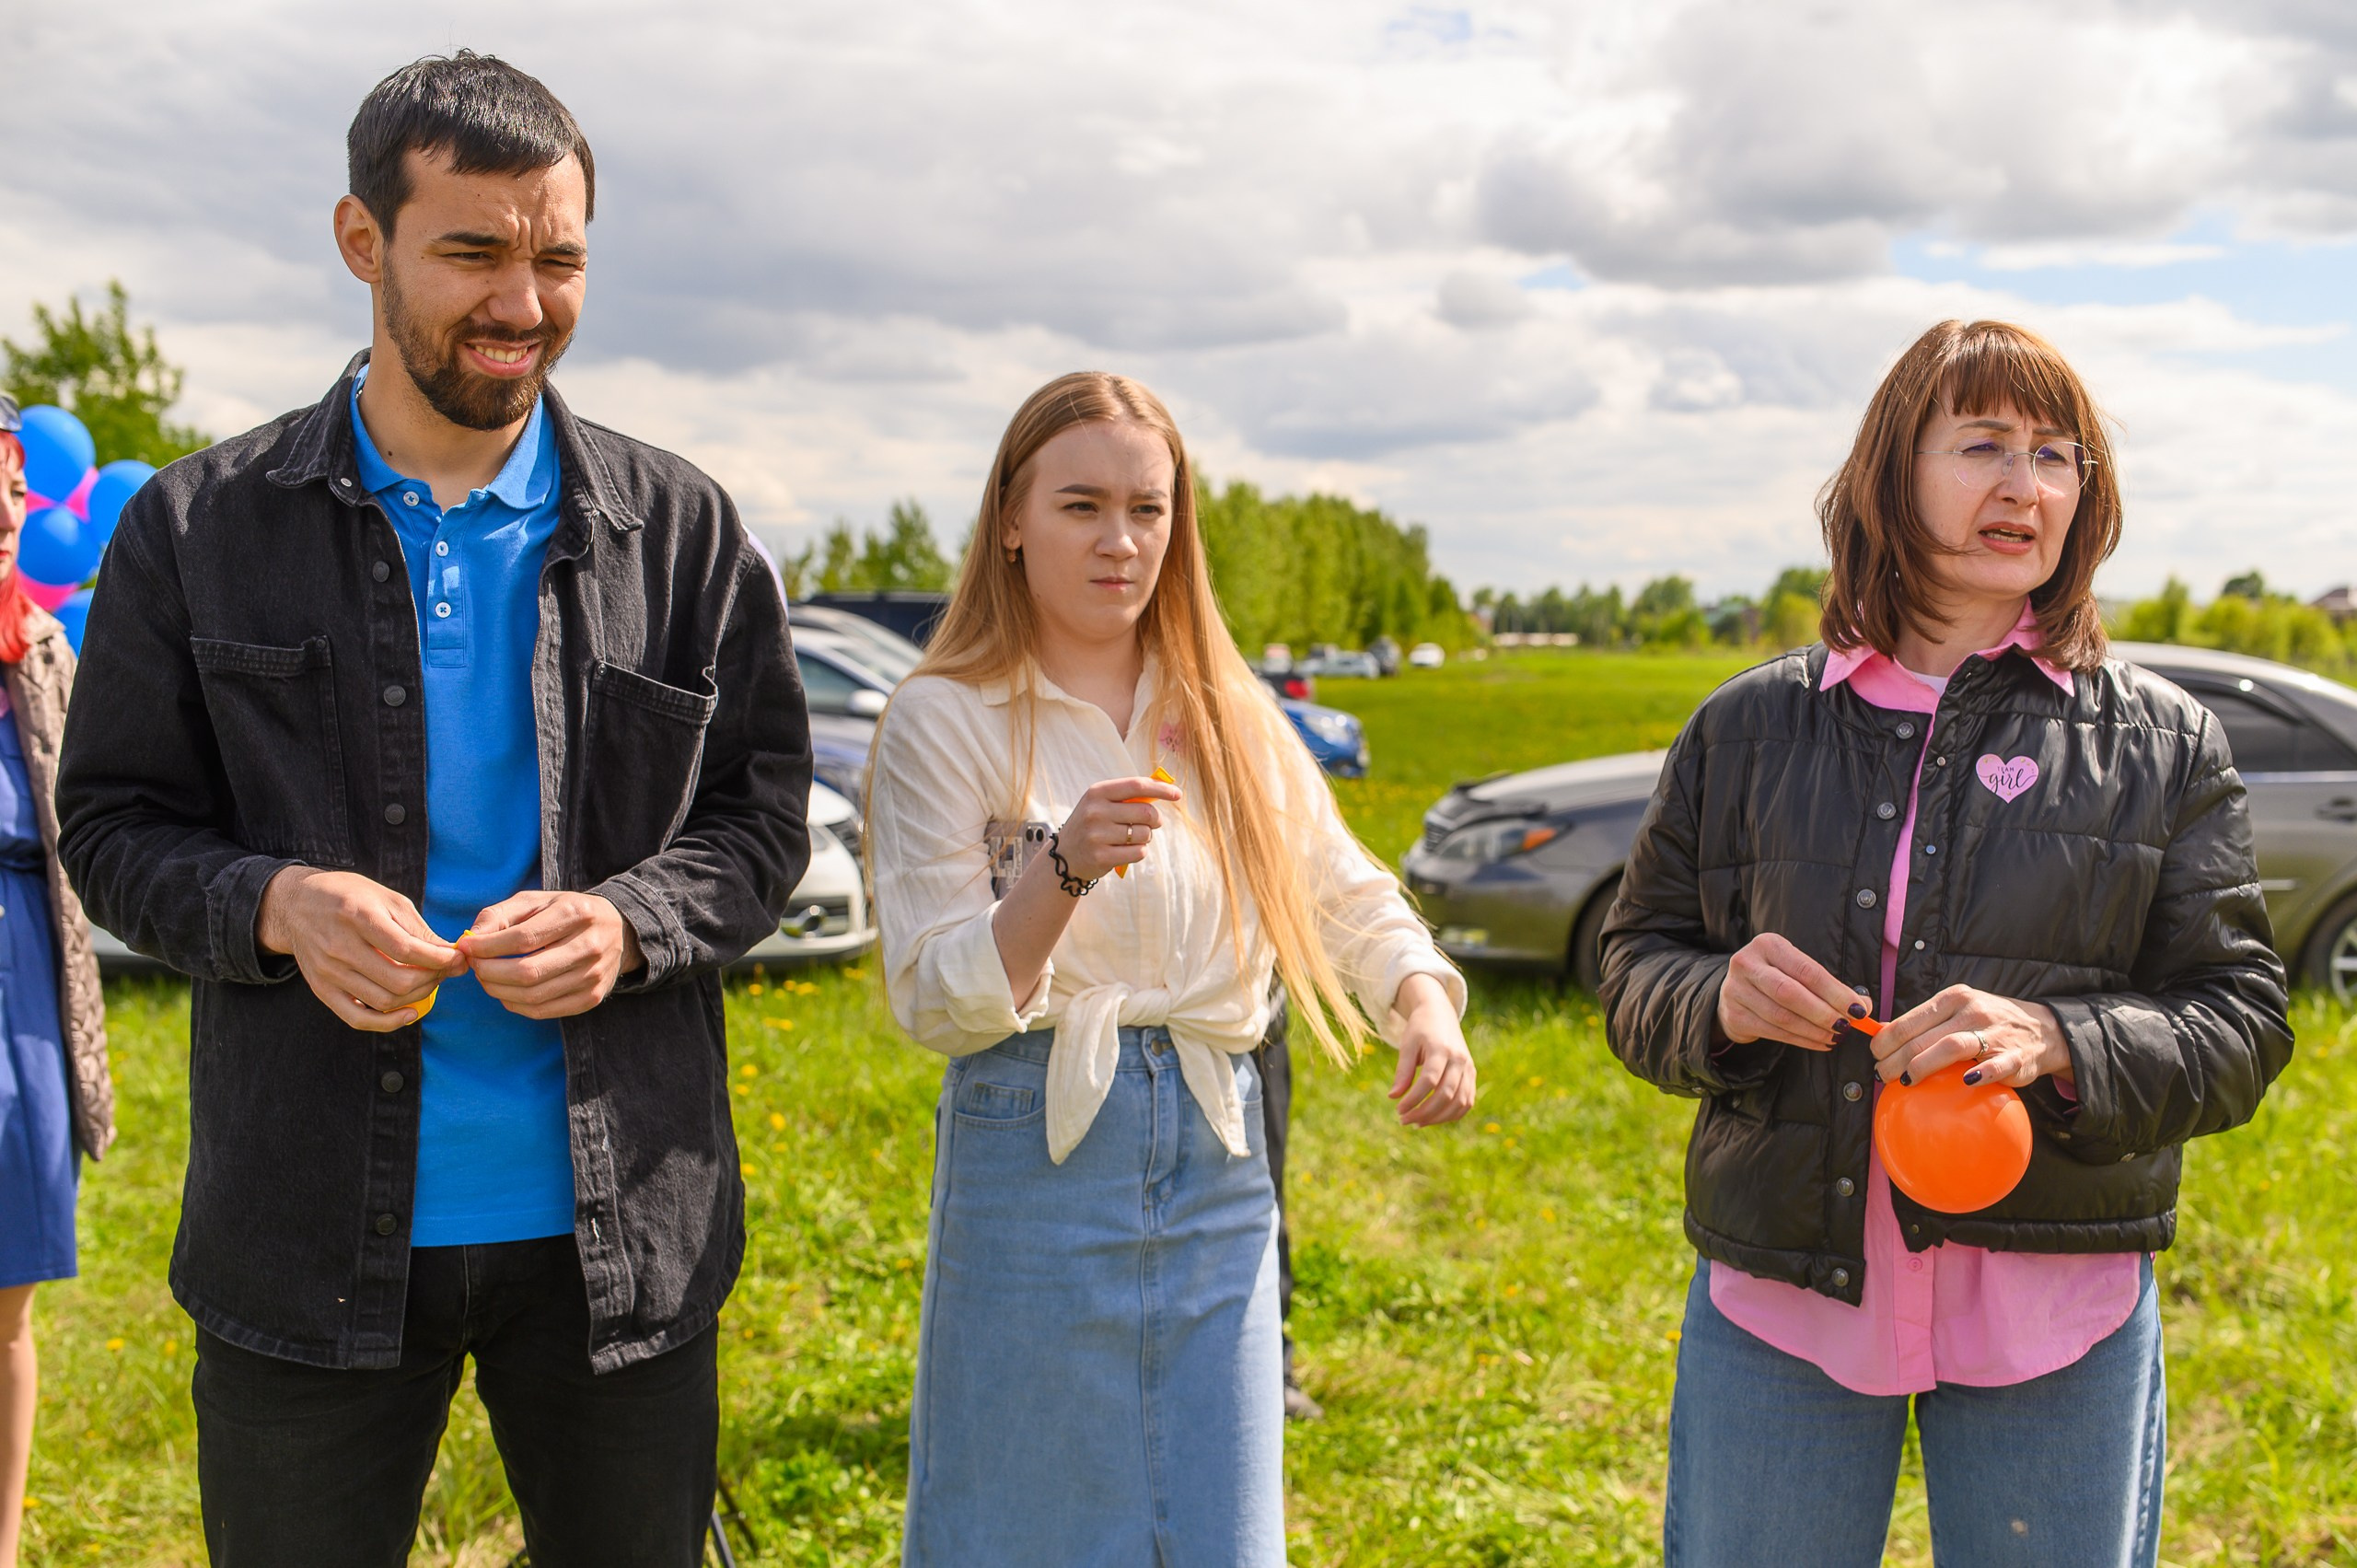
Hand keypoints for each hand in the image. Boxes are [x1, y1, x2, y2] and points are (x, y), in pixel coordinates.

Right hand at [257, 867, 464, 1030]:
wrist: (297, 904)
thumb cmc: (351, 897)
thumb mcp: (387, 899)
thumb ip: (418, 929)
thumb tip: (452, 955)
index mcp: (358, 916)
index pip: (406, 949)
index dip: (440, 959)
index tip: (459, 959)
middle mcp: (339, 946)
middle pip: (398, 980)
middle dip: (433, 979)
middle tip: (446, 970)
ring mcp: (327, 971)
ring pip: (383, 1001)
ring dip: (418, 997)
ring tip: (430, 981)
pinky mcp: (321, 989)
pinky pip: (357, 1018)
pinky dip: (387, 1023)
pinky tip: (409, 1013)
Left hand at [459, 891, 644, 1019]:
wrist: (617, 931)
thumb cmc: (566, 913)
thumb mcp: (535, 901)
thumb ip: (499, 915)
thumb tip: (469, 941)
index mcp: (576, 914)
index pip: (522, 938)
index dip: (487, 947)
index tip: (466, 947)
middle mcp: (590, 946)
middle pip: (527, 972)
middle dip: (489, 972)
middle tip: (474, 966)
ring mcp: (594, 976)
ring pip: (533, 996)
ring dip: (498, 990)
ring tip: (487, 977)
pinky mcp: (592, 997)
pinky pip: (544, 1011)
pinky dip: (515, 1004)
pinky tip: (506, 991)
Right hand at [1055, 775, 1183, 882]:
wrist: (1065, 855)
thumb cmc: (1092, 824)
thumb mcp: (1102, 803)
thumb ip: (1128, 796)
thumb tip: (1165, 788)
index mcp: (1097, 792)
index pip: (1136, 786)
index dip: (1161, 789)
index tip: (1177, 794)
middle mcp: (1095, 812)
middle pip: (1146, 812)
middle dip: (1156, 819)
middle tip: (1153, 823)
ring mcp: (1097, 835)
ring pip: (1144, 834)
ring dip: (1146, 837)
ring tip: (1132, 838)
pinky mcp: (1101, 857)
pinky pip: (1139, 852)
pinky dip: (1139, 851)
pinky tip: (1126, 850)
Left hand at [1389, 972, 1474, 1125]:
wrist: (1440, 1014)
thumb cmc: (1420, 1029)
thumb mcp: (1407, 1045)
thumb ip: (1403, 1071)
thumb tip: (1393, 1097)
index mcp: (1441, 1049)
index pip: (1430, 1080)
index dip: (1414, 1098)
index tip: (1399, 1109)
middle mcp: (1459, 1060)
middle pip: (1446, 1094)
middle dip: (1424, 1112)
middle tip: (1404, 1120)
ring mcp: (1468, 1068)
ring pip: (1459, 1101)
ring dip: (1438, 1117)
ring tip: (1417, 1122)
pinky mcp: (1472, 1074)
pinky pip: (1467, 1101)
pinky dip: (1452, 1114)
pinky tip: (1434, 1118)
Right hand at [1715, 933, 1863, 1051]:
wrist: (1736, 993)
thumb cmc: (1776, 978)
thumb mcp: (1797, 970)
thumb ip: (1828, 986)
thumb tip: (1863, 1005)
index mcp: (1767, 945)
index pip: (1807, 970)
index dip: (1835, 992)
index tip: (1858, 1009)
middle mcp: (1747, 964)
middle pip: (1790, 993)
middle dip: (1823, 1012)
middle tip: (1846, 1026)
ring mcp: (1736, 990)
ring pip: (1781, 1016)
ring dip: (1814, 1030)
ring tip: (1835, 1036)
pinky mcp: (1734, 1016)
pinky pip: (1773, 1032)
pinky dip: (1802, 1040)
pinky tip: (1819, 1042)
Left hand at [1871, 985, 2071, 1088]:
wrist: (2043, 1029)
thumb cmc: (1987, 1023)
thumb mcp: (1957, 1011)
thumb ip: (1924, 1022)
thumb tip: (1882, 1035)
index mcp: (1952, 999)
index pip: (1909, 1021)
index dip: (1885, 1041)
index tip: (1875, 1056)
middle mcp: (1972, 1011)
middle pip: (1923, 1038)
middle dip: (1896, 1060)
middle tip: (1883, 1075)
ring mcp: (1994, 1033)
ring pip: (1951, 1047)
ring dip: (1923, 1067)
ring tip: (1906, 1082)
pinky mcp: (2016, 1056)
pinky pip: (1995, 1065)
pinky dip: (1979, 1074)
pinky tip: (1965, 1083)